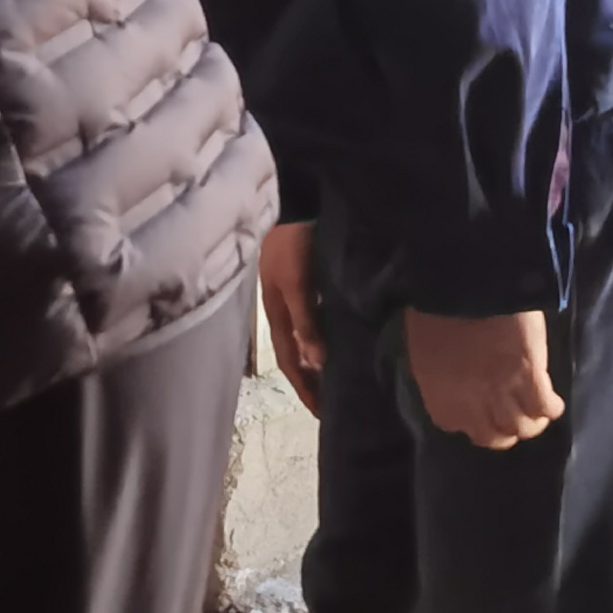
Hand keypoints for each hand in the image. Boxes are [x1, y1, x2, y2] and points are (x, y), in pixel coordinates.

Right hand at [258, 222, 326, 415]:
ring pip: (305, 337)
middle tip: (331, 403)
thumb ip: (306, 321)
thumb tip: (316, 363)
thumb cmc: (292, 242)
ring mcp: (292, 294)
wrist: (294, 198)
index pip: (289, 361)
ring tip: (336, 376)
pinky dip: (323, 335)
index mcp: (275, 313)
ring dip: (318, 358)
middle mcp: (282, 308)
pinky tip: (337, 338)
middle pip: (295, 353)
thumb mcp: (298, 283)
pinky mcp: (305, 280)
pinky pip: (314, 319)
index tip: (322, 414)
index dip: (304, 388)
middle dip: (310, 379)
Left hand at [404, 307, 563, 450]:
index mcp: (439, 395)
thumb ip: (439, 370)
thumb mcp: (425, 344)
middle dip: (504, 430)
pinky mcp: (529, 378)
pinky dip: (551, 408)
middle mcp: (469, 404)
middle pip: (493, 437)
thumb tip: (453, 377)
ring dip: (531, 422)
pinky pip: (544, 407)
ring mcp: (501, 394)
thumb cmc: (438, 304)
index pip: (455, 426)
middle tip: (514, 415)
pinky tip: (553, 402)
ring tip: (538, 411)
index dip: (471, 420)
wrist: (465, 284)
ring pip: (522, 427)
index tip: (479, 408)